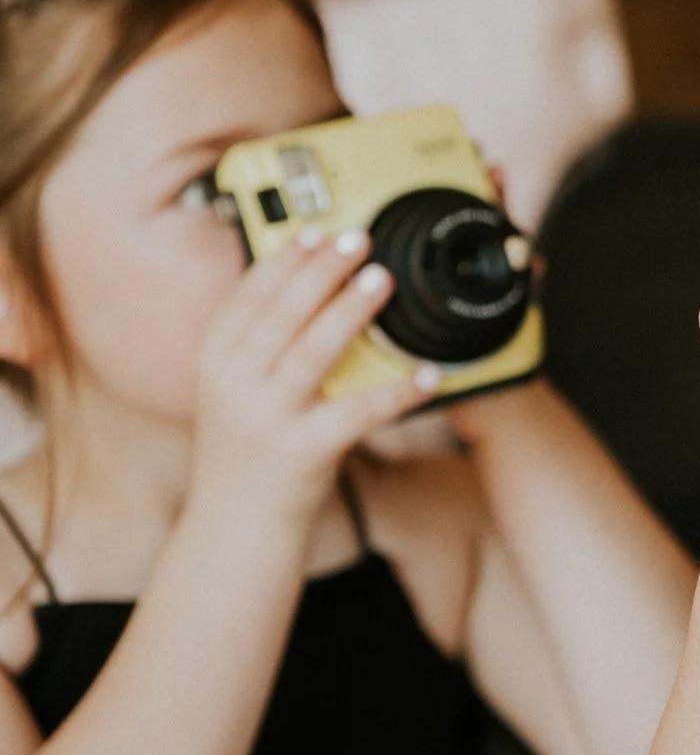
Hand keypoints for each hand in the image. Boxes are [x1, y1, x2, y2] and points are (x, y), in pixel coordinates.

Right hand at [191, 229, 441, 529]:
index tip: (314, 231)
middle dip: (321, 272)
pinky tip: (429, 372)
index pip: (247, 297)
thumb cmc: (248, 446)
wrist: (237, 523)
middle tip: (360, 241)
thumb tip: (304, 280)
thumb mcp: (234, 386)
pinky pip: (359, 413)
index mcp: (215, 361)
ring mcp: (267, 418)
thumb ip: (258, 342)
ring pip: (313, 353)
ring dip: (350, 312)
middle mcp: (234, 384)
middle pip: (281, 315)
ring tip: (383, 279)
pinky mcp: (304, 451)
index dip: (283, 260)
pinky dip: (397, 391)